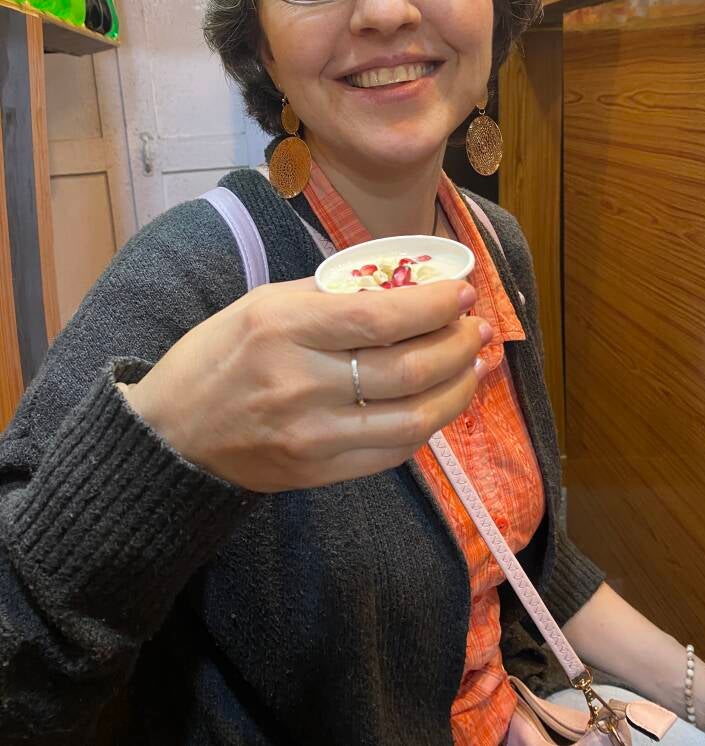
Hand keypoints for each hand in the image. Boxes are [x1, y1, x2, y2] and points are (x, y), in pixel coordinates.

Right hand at [121, 277, 487, 492]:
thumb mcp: (264, 304)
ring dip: (458, 390)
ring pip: (413, 418)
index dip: (434, 306)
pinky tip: (443, 402)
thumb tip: (402, 287)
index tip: (464, 293)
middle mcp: (302, 383)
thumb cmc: (217, 356)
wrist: (171, 435)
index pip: (381, 317)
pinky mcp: (320, 473)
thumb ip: (331, 297)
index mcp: (285, 327)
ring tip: (476, 365)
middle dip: (457, 345)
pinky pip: (392, 452)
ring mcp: (313, 435)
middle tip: (477, 329)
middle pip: (407, 368)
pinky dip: (428, 424)